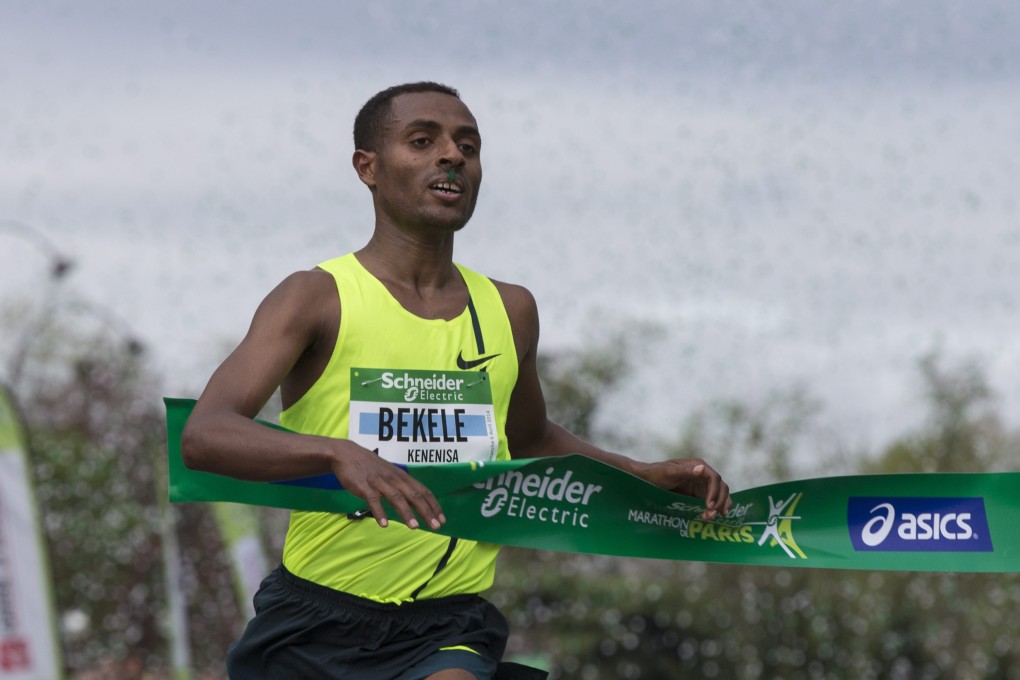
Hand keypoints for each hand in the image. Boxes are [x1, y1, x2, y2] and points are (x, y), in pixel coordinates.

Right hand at [330, 442, 444, 529]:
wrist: (345, 454)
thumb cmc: (370, 466)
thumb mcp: (389, 472)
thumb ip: (402, 485)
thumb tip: (417, 500)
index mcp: (401, 476)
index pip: (422, 491)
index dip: (433, 505)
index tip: (442, 519)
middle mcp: (393, 478)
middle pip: (413, 495)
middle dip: (426, 511)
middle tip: (436, 526)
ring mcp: (379, 482)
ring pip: (396, 497)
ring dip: (406, 512)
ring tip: (414, 527)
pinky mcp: (363, 486)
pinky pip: (373, 499)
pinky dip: (379, 511)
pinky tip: (384, 524)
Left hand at [635, 458, 730, 519]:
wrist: (646, 479)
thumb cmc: (656, 473)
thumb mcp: (669, 472)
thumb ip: (685, 471)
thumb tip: (702, 469)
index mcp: (698, 465)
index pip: (714, 478)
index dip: (715, 492)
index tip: (709, 505)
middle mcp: (703, 474)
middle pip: (721, 486)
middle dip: (719, 501)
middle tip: (711, 514)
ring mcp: (701, 484)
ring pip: (719, 494)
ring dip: (719, 506)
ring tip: (709, 517)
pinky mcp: (698, 493)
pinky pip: (712, 500)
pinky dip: (716, 508)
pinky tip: (713, 516)